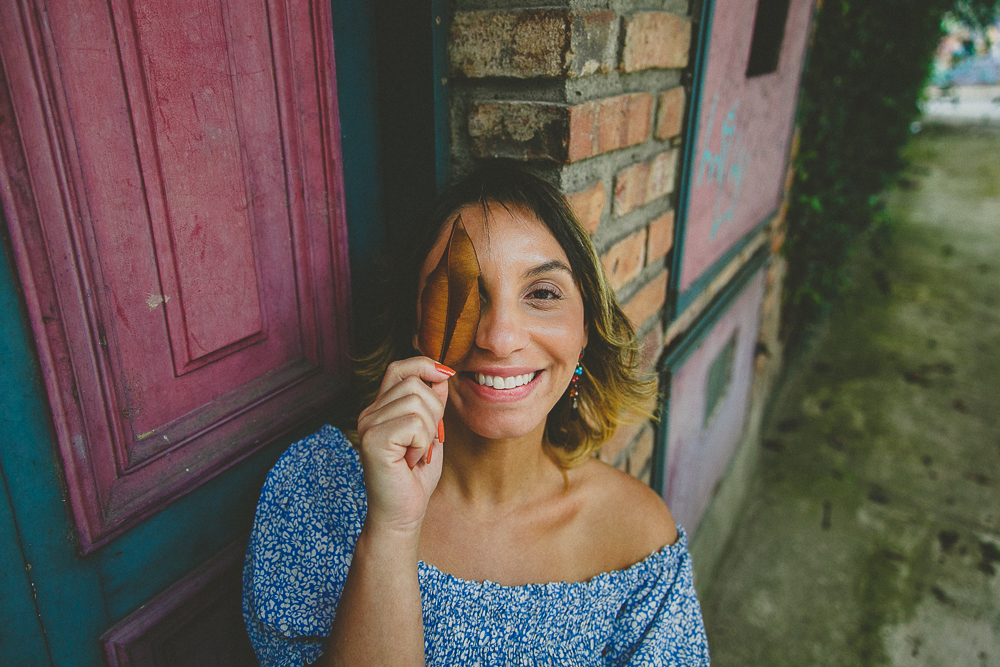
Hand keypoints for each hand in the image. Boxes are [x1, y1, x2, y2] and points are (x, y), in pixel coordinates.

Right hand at [356, 357, 452, 536]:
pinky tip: (411, 461)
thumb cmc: (416, 477)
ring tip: (416, 454)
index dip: (424, 365)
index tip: (447, 375)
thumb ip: (432, 404)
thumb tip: (440, 373)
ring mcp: (368, 425)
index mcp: (380, 408)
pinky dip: (422, 444)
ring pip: (417, 403)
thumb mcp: (431, 433)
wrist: (402, 515)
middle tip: (425, 443)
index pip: (399, 368)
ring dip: (429, 432)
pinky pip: (415, 424)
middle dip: (435, 412)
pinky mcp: (373, 440)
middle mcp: (369, 413)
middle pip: (415, 384)